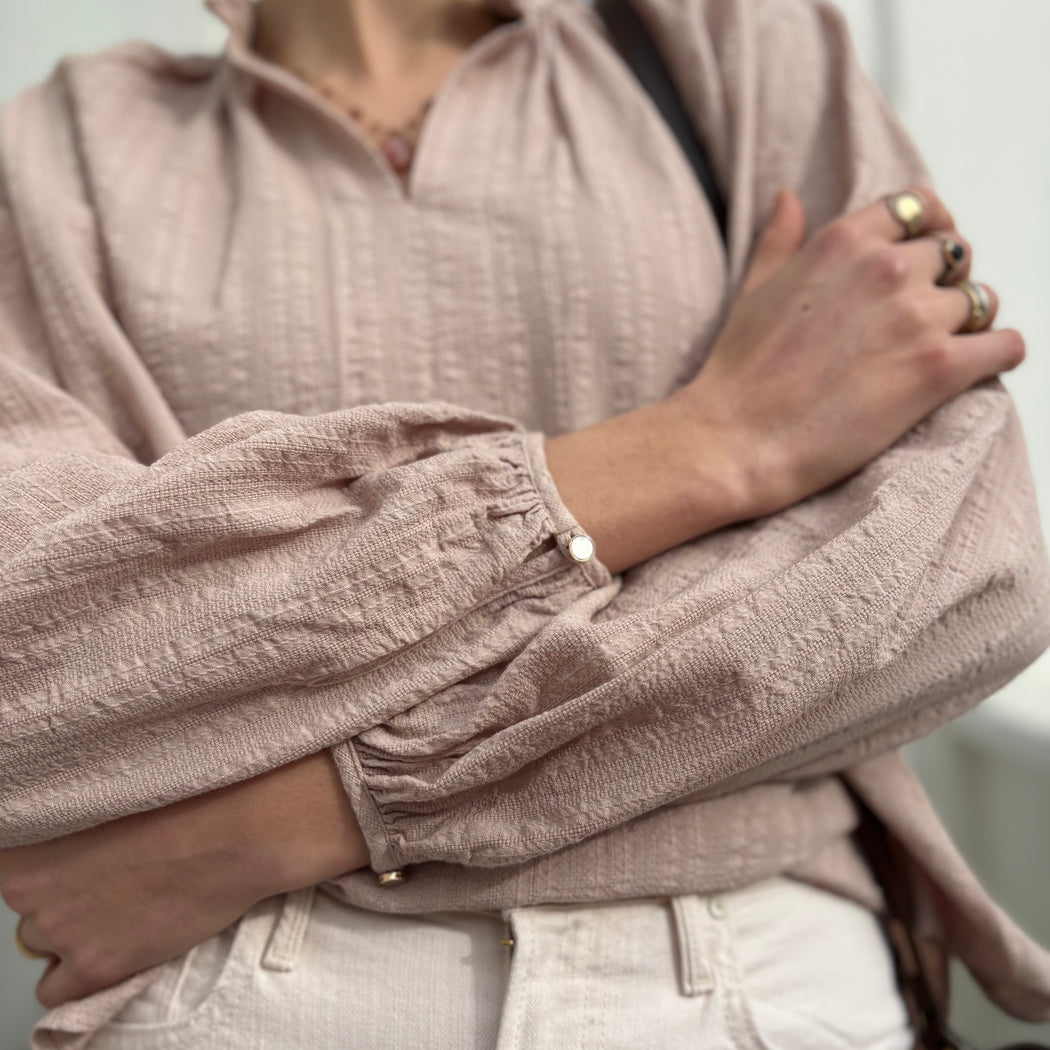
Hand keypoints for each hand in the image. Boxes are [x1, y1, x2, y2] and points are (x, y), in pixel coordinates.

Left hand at [0, 751, 367, 1007]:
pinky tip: (120, 945)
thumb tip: (71, 837)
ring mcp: (58, 928)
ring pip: (43, 945)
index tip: (90, 860)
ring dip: (77, 933)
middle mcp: (25, 887)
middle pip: (31, 907)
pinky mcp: (92, 966)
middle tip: (118, 879)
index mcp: (27, 837)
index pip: (17, 871)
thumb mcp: (110, 790)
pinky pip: (57, 992)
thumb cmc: (185, 796)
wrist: (236, 829)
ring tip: (128, 908)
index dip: (56, 867)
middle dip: (67, 898)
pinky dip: (84, 975)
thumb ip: (70, 820)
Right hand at [666, 185, 1025, 519]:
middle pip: (954, 254)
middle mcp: (888, 268)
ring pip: (982, 299)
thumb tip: (788, 195)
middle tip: (920, 320)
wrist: (737, 439)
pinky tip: (975, 368)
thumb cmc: (737, 371)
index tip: (923, 257)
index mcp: (843, 241)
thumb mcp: (753, 289)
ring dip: (968, 322)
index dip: (928, 229)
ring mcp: (918, 316)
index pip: (918, 206)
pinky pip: (1006, 345)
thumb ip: (780, 238)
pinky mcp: (939, 368)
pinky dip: (999, 354)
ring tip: (938, 351)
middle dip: (945, 282)